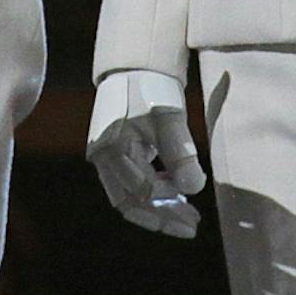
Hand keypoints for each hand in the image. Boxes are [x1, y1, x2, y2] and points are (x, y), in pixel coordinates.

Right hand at [87, 71, 205, 237]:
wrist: (132, 69)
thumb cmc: (151, 89)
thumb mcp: (170, 116)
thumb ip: (180, 152)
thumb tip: (193, 188)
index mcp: (114, 146)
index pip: (142, 189)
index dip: (169, 201)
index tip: (194, 205)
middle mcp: (102, 157)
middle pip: (130, 202)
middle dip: (162, 218)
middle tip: (192, 226)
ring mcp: (102, 158)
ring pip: (126, 200)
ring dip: (155, 212)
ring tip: (185, 216)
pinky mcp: (108, 157)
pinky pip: (125, 188)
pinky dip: (148, 198)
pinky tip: (171, 195)